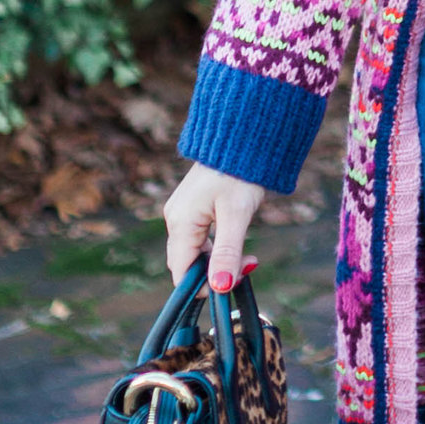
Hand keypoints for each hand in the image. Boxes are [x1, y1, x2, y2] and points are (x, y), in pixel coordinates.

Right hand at [162, 160, 264, 290]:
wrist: (240, 137)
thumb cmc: (239, 173)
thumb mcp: (236, 216)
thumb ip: (226, 253)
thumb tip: (220, 287)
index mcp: (180, 222)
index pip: (181, 271)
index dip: (203, 286)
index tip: (231, 285)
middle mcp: (175, 218)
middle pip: (187, 263)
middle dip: (214, 273)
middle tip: (248, 267)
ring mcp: (182, 211)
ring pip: (195, 251)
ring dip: (219, 260)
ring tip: (249, 258)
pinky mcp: (193, 206)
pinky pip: (199, 237)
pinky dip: (217, 246)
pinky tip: (238, 242)